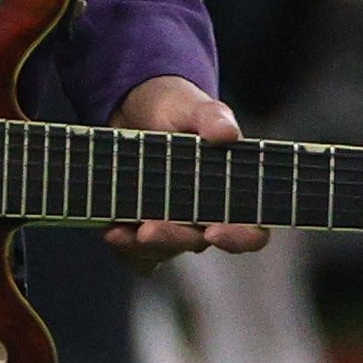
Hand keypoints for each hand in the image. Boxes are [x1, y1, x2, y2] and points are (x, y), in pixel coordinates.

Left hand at [105, 74, 269, 267]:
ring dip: (142, 247)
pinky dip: (123, 249)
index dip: (240, 238)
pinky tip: (110, 230)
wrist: (133, 109)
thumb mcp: (193, 107)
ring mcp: (173, 226)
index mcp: (232, 191)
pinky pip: (136, 256)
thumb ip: (212, 119)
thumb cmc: (176, 108)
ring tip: (119, 231)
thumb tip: (227, 134)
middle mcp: (205, 215)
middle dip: (173, 239)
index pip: (252, 231)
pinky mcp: (142, 231)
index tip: (215, 231)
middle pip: (199, 244)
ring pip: (165, 252)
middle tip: (148, 230)